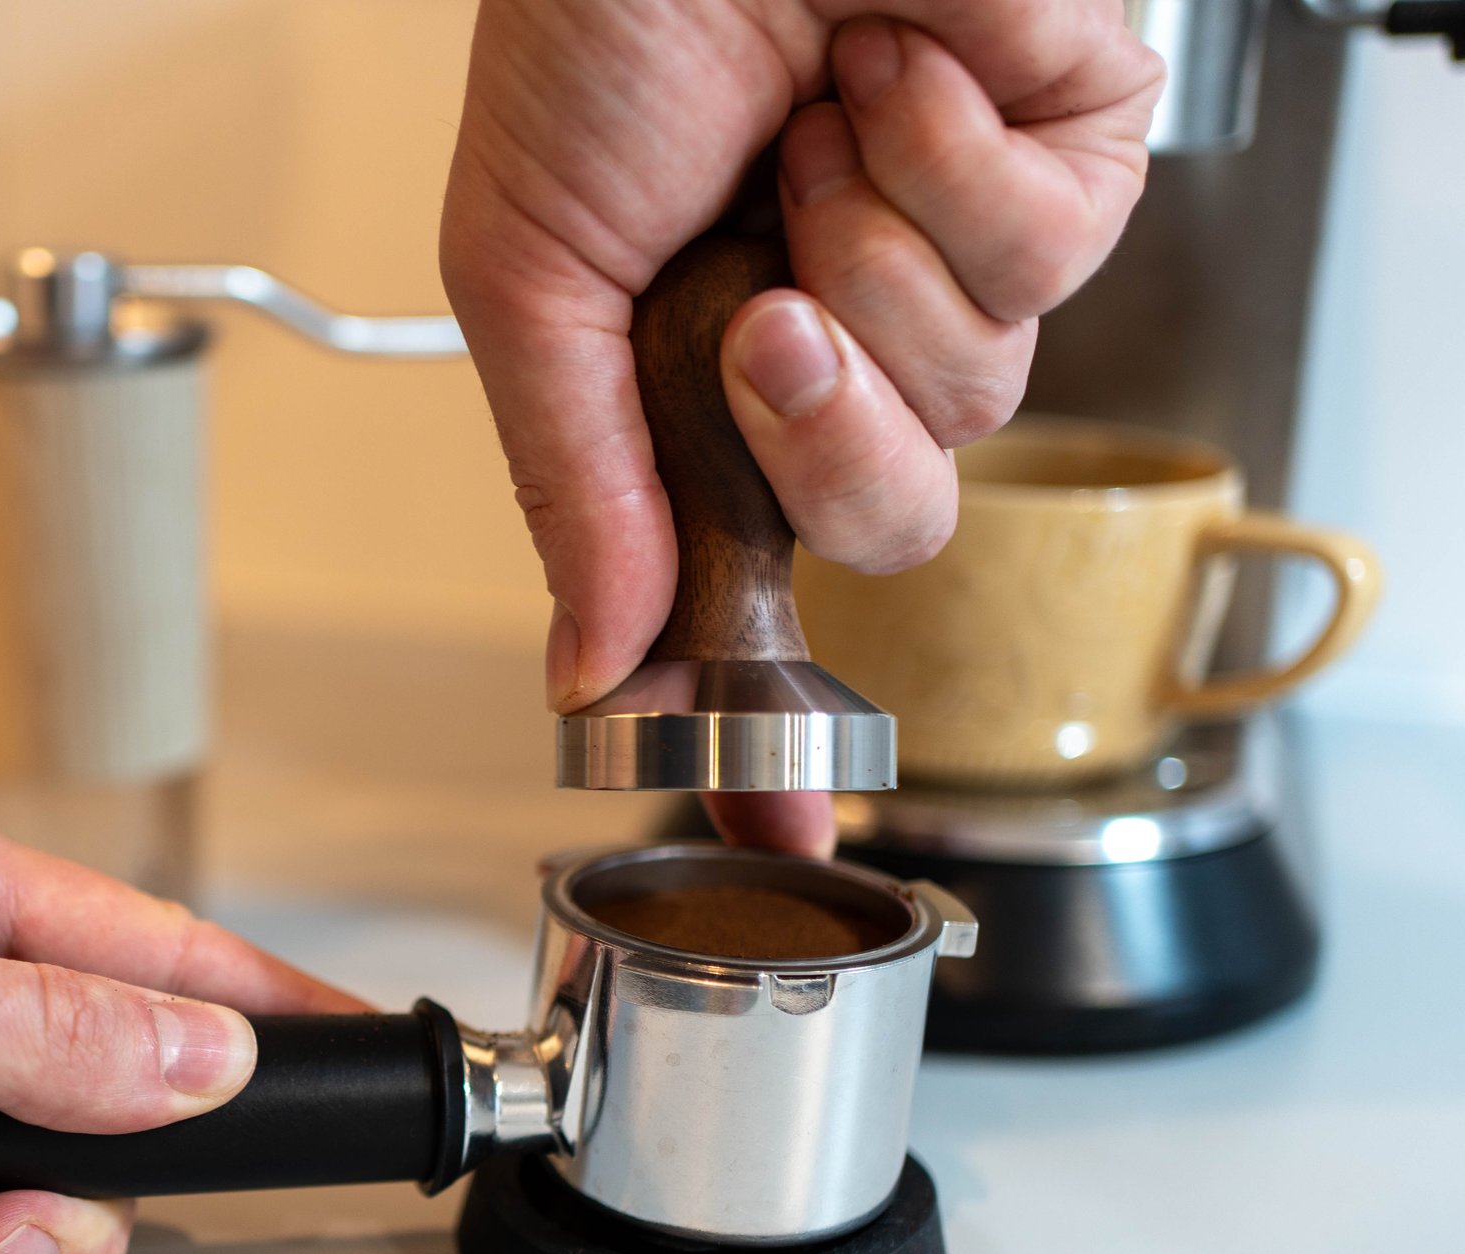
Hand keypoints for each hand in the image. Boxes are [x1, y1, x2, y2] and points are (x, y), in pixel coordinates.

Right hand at [441, 0, 1161, 851]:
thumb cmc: (592, 31)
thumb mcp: (524, 285)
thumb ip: (573, 489)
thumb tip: (586, 661)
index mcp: (709, 388)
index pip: (752, 588)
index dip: (770, 717)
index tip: (781, 832)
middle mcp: (846, 344)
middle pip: (885, 518)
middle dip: (814, 427)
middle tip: (755, 314)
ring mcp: (962, 265)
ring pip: (970, 399)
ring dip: (863, 259)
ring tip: (809, 136)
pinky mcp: (1069, 168)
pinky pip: (1040, 261)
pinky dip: (942, 164)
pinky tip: (892, 76)